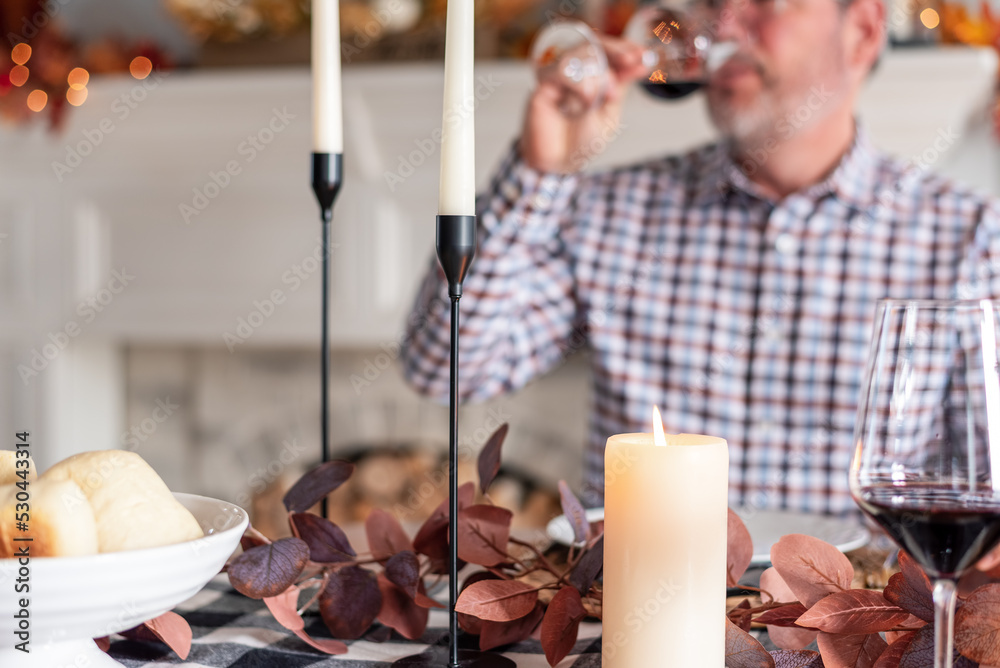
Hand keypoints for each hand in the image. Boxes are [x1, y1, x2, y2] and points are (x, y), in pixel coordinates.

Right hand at [519, 34, 646, 174]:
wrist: (559, 162)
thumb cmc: (582, 142)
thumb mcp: (609, 114)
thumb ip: (619, 87)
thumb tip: (640, 64)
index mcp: (596, 79)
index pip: (611, 54)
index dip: (627, 50)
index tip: (644, 55)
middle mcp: (578, 74)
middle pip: (595, 45)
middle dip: (616, 50)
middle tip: (630, 59)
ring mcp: (561, 78)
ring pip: (580, 54)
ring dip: (599, 73)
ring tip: (607, 96)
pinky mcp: (544, 86)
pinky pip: (562, 70)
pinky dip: (579, 83)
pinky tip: (585, 101)